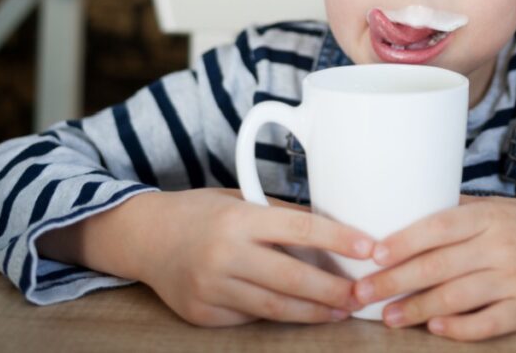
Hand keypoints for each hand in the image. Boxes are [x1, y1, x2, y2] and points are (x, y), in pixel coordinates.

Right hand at [40, 188, 373, 326]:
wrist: (144, 237)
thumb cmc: (202, 212)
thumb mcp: (240, 198)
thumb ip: (281, 215)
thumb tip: (332, 230)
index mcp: (239, 218)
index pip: (301, 227)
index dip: (340, 239)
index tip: (370, 248)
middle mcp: (225, 254)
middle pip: (293, 277)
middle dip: (334, 290)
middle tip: (364, 294)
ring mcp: (212, 288)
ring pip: (276, 306)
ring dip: (314, 311)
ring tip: (341, 310)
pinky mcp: (204, 314)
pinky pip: (251, 317)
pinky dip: (278, 314)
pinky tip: (301, 312)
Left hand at [352, 196, 515, 340]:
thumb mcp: (499, 207)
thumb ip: (458, 212)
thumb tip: (405, 209)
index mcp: (488, 217)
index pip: (438, 227)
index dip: (403, 242)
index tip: (372, 254)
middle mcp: (499, 246)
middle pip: (438, 265)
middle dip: (394, 281)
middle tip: (362, 294)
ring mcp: (515, 279)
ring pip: (456, 296)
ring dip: (417, 309)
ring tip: (388, 318)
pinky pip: (488, 322)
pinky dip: (459, 327)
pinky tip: (435, 328)